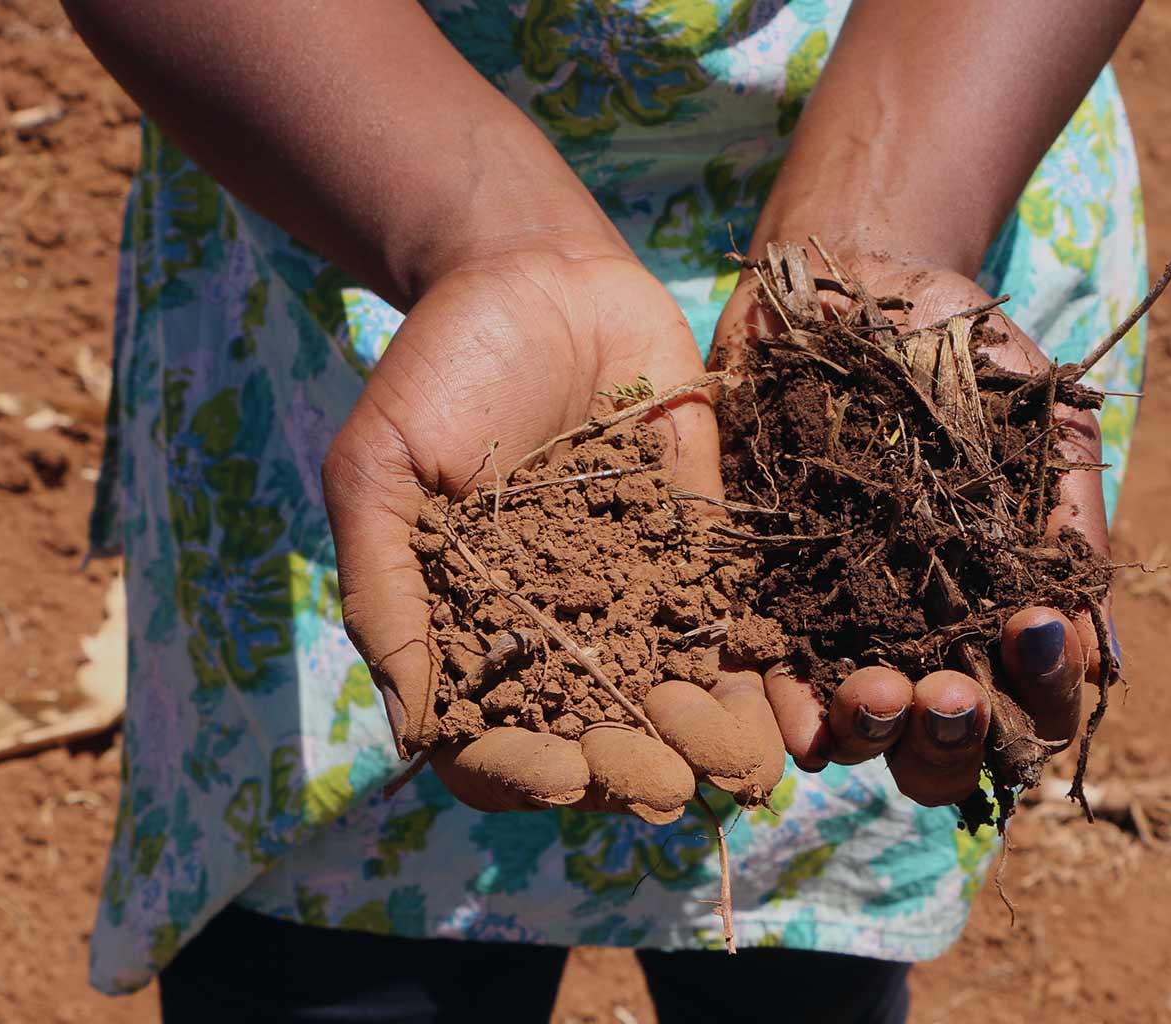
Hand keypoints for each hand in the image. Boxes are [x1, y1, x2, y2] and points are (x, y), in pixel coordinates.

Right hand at [323, 244, 784, 820]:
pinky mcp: (702, 552)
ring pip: (672, 701)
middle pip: (592, 740)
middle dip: (629, 770)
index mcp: (468, 633)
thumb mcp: (381, 474)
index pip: (490, 742)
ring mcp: (631, 598)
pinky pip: (735, 630)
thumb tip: (415, 730)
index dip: (524, 773)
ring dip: (704, 743)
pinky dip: (760, 679)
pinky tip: (789, 715)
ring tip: (737, 770)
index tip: (563, 775)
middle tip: (664, 785)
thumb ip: (388, 594)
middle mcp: (552, 634)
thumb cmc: (436, 371)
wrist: (536, 275)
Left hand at [711, 253, 1110, 806]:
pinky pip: (772, 681)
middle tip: (947, 693)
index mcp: (1003, 613)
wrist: (856, 286)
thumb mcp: (1043, 425)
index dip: (1043, 694)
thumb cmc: (971, 360)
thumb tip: (1095, 654)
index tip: (1031, 633)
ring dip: (875, 734)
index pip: (1036, 703)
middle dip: (953, 737)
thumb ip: (1072, 527)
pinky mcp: (763, 600)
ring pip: (863, 733)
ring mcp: (842, 630)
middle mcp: (925, 642)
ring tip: (877, 694)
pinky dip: (789, 712)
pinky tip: (800, 718)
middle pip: (946, 748)